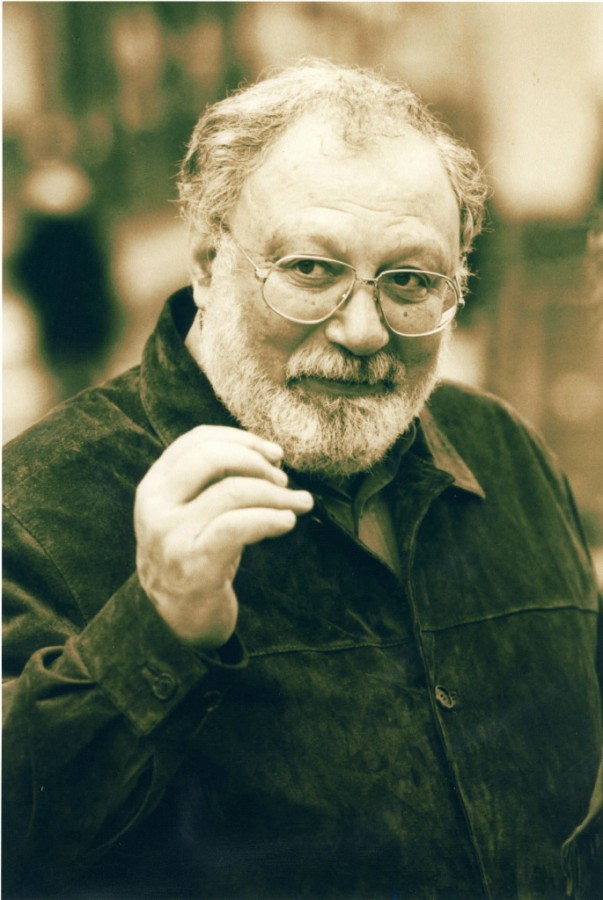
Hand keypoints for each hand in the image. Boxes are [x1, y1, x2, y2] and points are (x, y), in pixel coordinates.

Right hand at [134, 426, 312, 648]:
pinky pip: (239, 526)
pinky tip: (286, 523)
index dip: (242, 439)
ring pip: (233, 491)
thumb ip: (215, 482)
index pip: (197, 440)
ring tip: (299, 504)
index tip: (274, 453)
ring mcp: (170, 534)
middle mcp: (155, 505)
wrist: (180, 619)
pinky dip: (271, 518)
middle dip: (257, 462)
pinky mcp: (194, 562)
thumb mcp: (192, 512)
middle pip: (212, 457)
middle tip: (283, 481)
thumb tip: (270, 456)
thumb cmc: (196, 556)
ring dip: (277, 494)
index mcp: (154, 485)